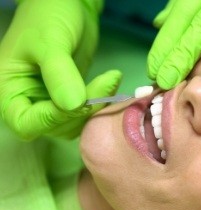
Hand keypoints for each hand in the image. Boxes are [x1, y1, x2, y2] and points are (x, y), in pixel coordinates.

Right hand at [0, 0, 109, 139]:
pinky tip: (111, 83)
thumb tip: (74, 105)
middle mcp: (28, 100)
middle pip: (53, 126)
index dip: (52, 119)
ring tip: (110, 81)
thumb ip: (59, 73)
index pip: (26, 123)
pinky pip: (85, 111)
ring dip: (94, 109)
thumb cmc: (48, 16)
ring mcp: (50, 99)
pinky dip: (100, 103)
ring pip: (73, 123)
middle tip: (106, 84)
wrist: (67, 5)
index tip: (80, 100)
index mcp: (10, 89)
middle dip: (81, 112)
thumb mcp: (50, 42)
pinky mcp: (71, 95)